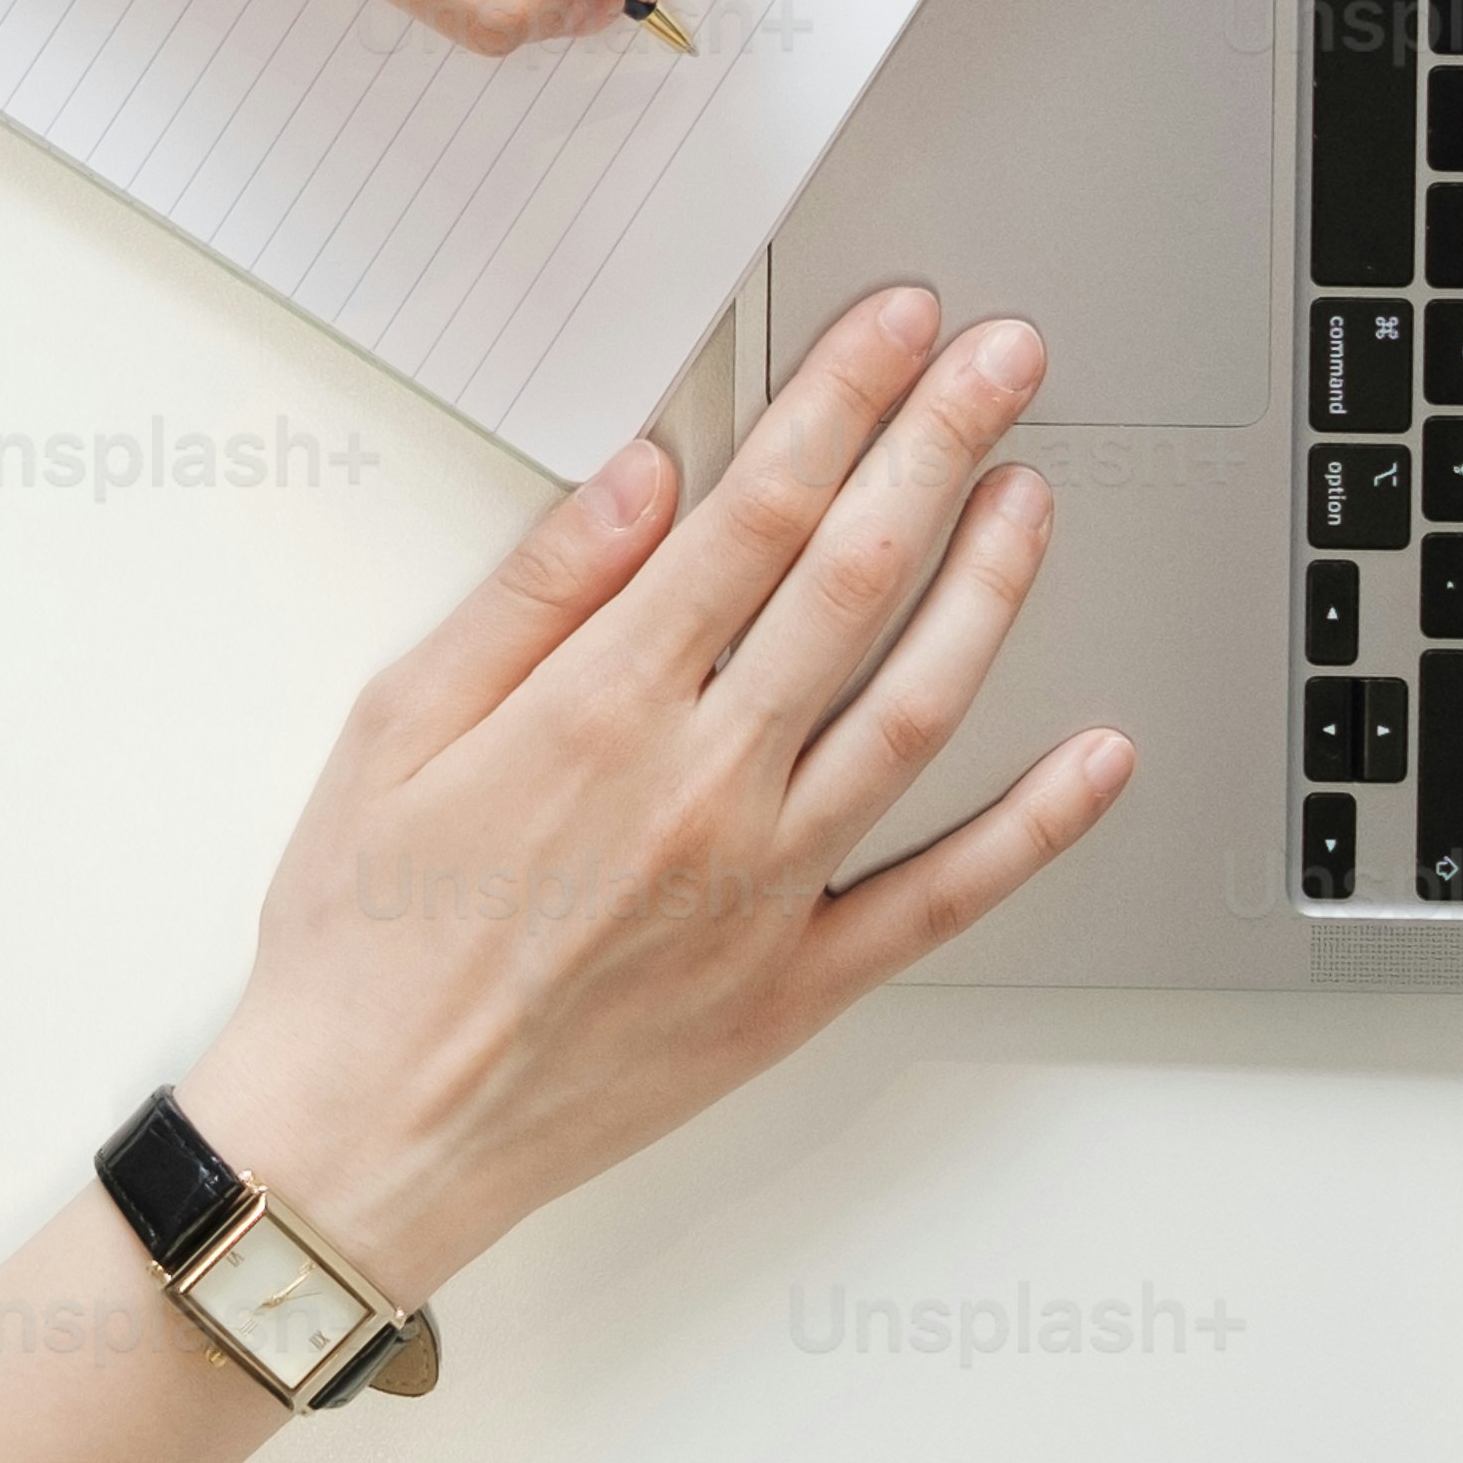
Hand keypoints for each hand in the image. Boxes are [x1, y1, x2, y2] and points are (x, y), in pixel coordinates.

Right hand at [179, 288, 1129, 1299]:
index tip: (897, 330)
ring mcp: (767, 890)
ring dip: (990, 588)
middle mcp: (705, 786)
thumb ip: (532, 593)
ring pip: (918, 708)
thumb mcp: (397, 725)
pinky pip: (943, 897)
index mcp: (601, 707)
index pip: (756, 513)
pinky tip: (1097, 758)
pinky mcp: (796, 986)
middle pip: (855, 579)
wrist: (372, 1132)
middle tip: (1003, 359)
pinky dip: (1036, 826)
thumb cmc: (364, 934)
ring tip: (1034, 494)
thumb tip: (641, 476)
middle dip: (939, 446)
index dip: (841, 401)